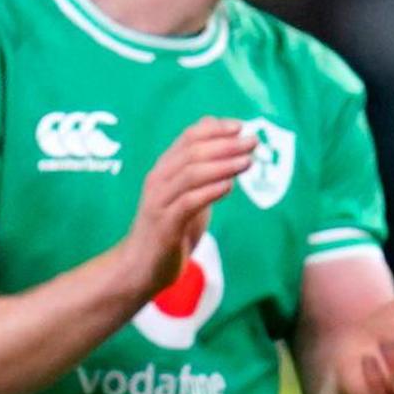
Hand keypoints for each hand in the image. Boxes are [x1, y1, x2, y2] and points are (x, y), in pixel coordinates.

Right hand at [127, 117, 253, 293]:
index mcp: (165, 169)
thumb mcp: (189, 194)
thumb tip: (227, 145)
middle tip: (252, 142)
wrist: (141, 266)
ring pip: (190, 174)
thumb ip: (204, 171)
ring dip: (222, 165)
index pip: (189, 137)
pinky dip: (209, 191)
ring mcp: (160, 202)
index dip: (216, 129)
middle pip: (192, 152)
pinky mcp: (165, 225)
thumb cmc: (169, 228)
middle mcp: (159, 180)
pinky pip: (188, 202)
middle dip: (225, 144)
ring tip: (247, 161)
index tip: (241, 127)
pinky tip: (229, 186)